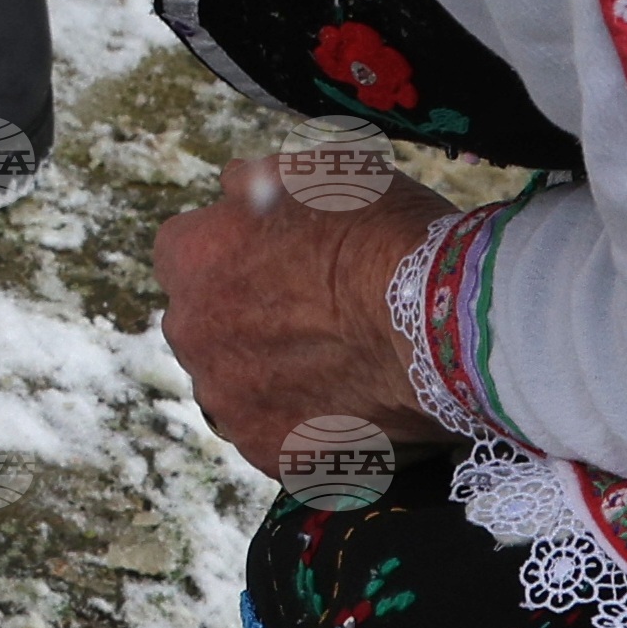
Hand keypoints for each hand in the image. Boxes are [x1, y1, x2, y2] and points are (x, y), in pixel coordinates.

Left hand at [152, 159, 457, 471]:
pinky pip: (282, 436)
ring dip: (273, 375)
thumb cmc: (379, 233)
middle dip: (246, 317)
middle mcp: (192, 334)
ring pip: (239, 385)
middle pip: (208, 323)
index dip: (235, 251)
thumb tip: (234, 187)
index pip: (186, 253)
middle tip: (316, 312)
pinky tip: (354, 403)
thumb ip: (256, 179)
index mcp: (188, 258)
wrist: (439, 325)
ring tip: (342, 361)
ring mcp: (231, 403)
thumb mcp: (313, 171)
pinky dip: (310, 425)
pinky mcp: (275, 456)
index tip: (279, 256)